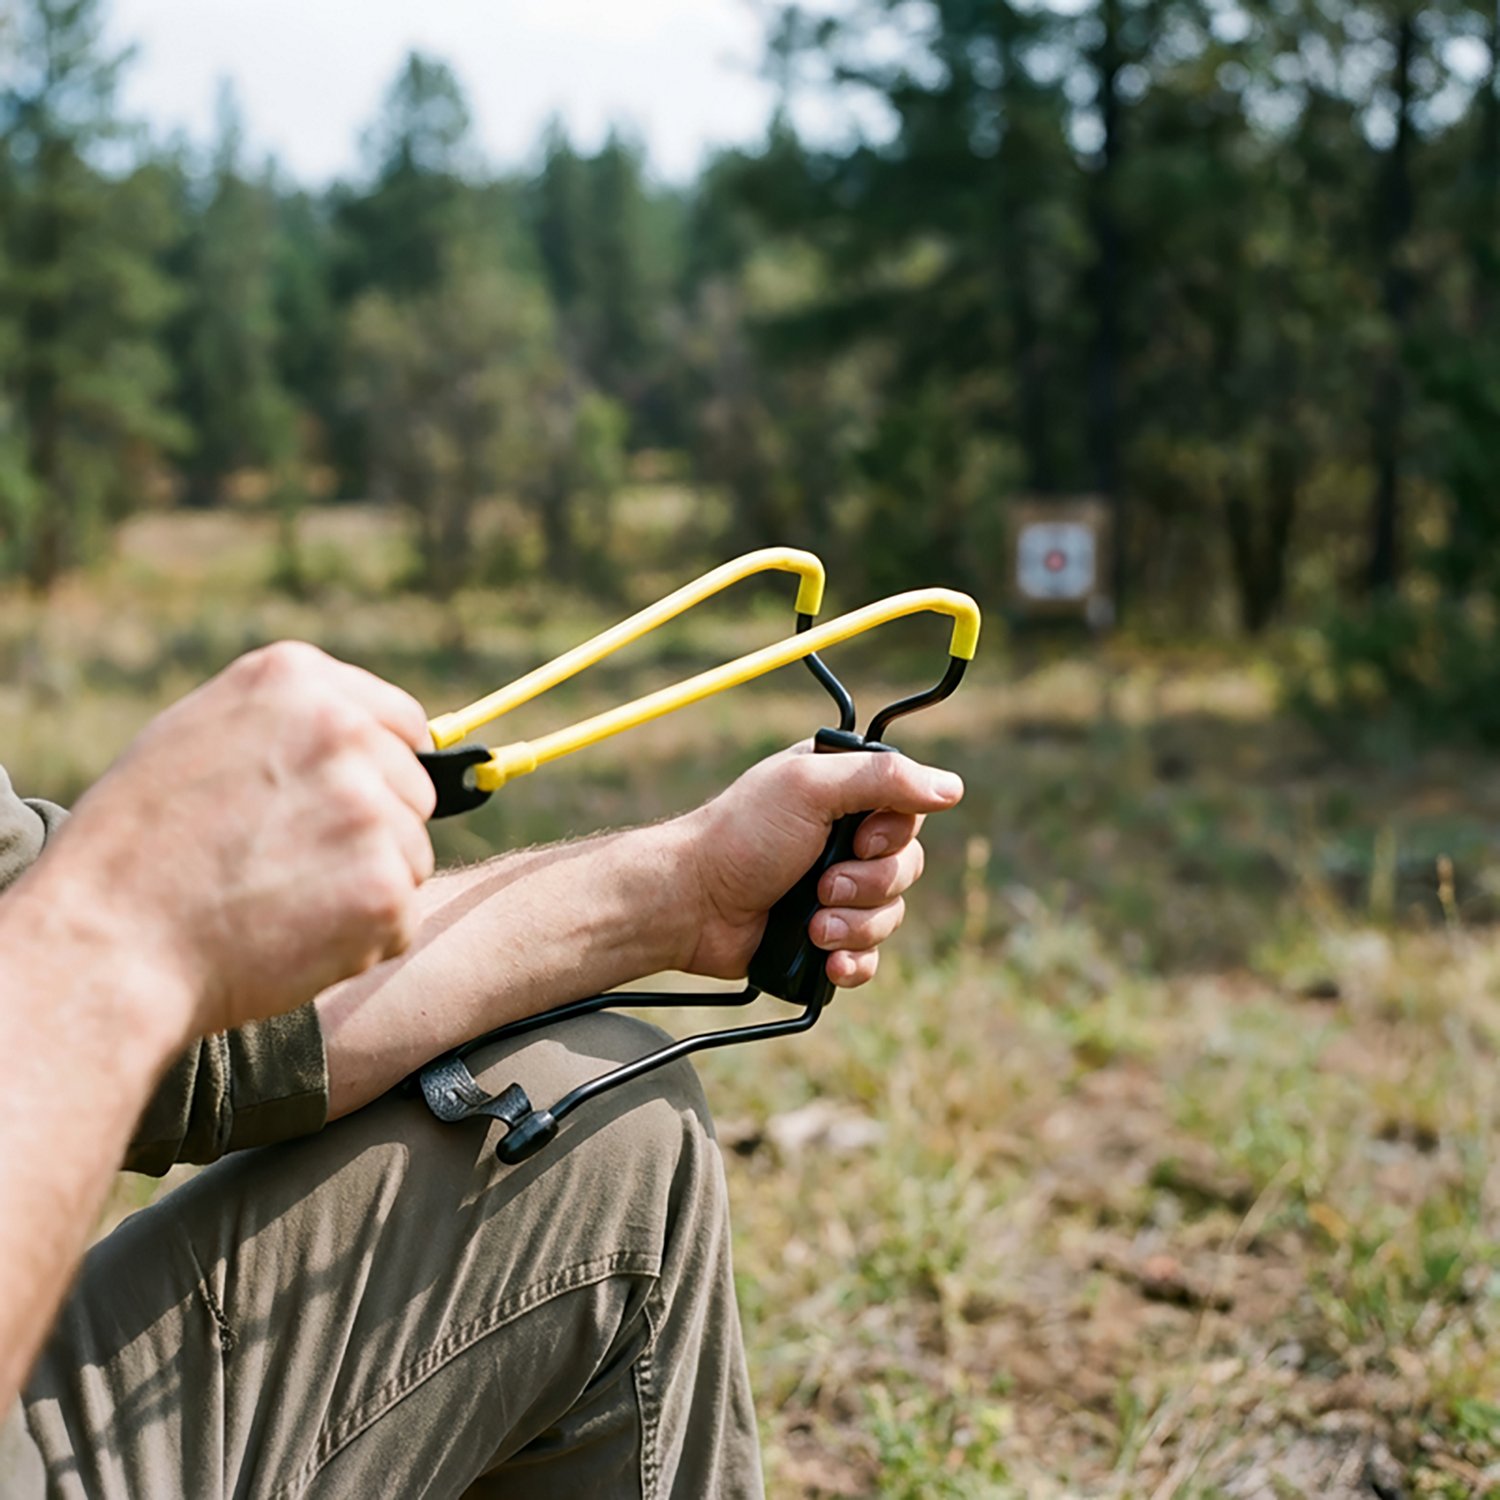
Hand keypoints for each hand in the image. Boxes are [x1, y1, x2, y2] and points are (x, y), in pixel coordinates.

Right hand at [39, 641, 435, 1036]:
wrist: (105, 946)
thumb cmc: (134, 851)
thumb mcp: (197, 737)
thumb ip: (286, 724)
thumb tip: (364, 731)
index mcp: (296, 679)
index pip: (400, 721)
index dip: (378, 772)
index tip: (335, 808)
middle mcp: (342, 729)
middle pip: (413, 790)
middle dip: (372, 832)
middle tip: (287, 866)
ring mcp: (368, 806)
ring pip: (411, 855)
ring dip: (366, 887)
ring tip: (278, 901)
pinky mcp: (383, 883)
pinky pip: (401, 917)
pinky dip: (361, 941)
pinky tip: (291, 938)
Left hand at [678, 745, 963, 987]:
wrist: (692, 905)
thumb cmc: (740, 836)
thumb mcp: (809, 788)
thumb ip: (882, 779)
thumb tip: (950, 788)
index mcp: (842, 792)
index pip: (909, 810)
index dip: (894, 833)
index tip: (862, 838)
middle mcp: (844, 837)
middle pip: (908, 866)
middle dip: (870, 884)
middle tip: (824, 882)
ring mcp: (835, 889)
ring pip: (891, 914)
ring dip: (856, 924)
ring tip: (813, 925)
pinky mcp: (824, 936)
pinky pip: (870, 956)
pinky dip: (854, 961)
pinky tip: (829, 960)